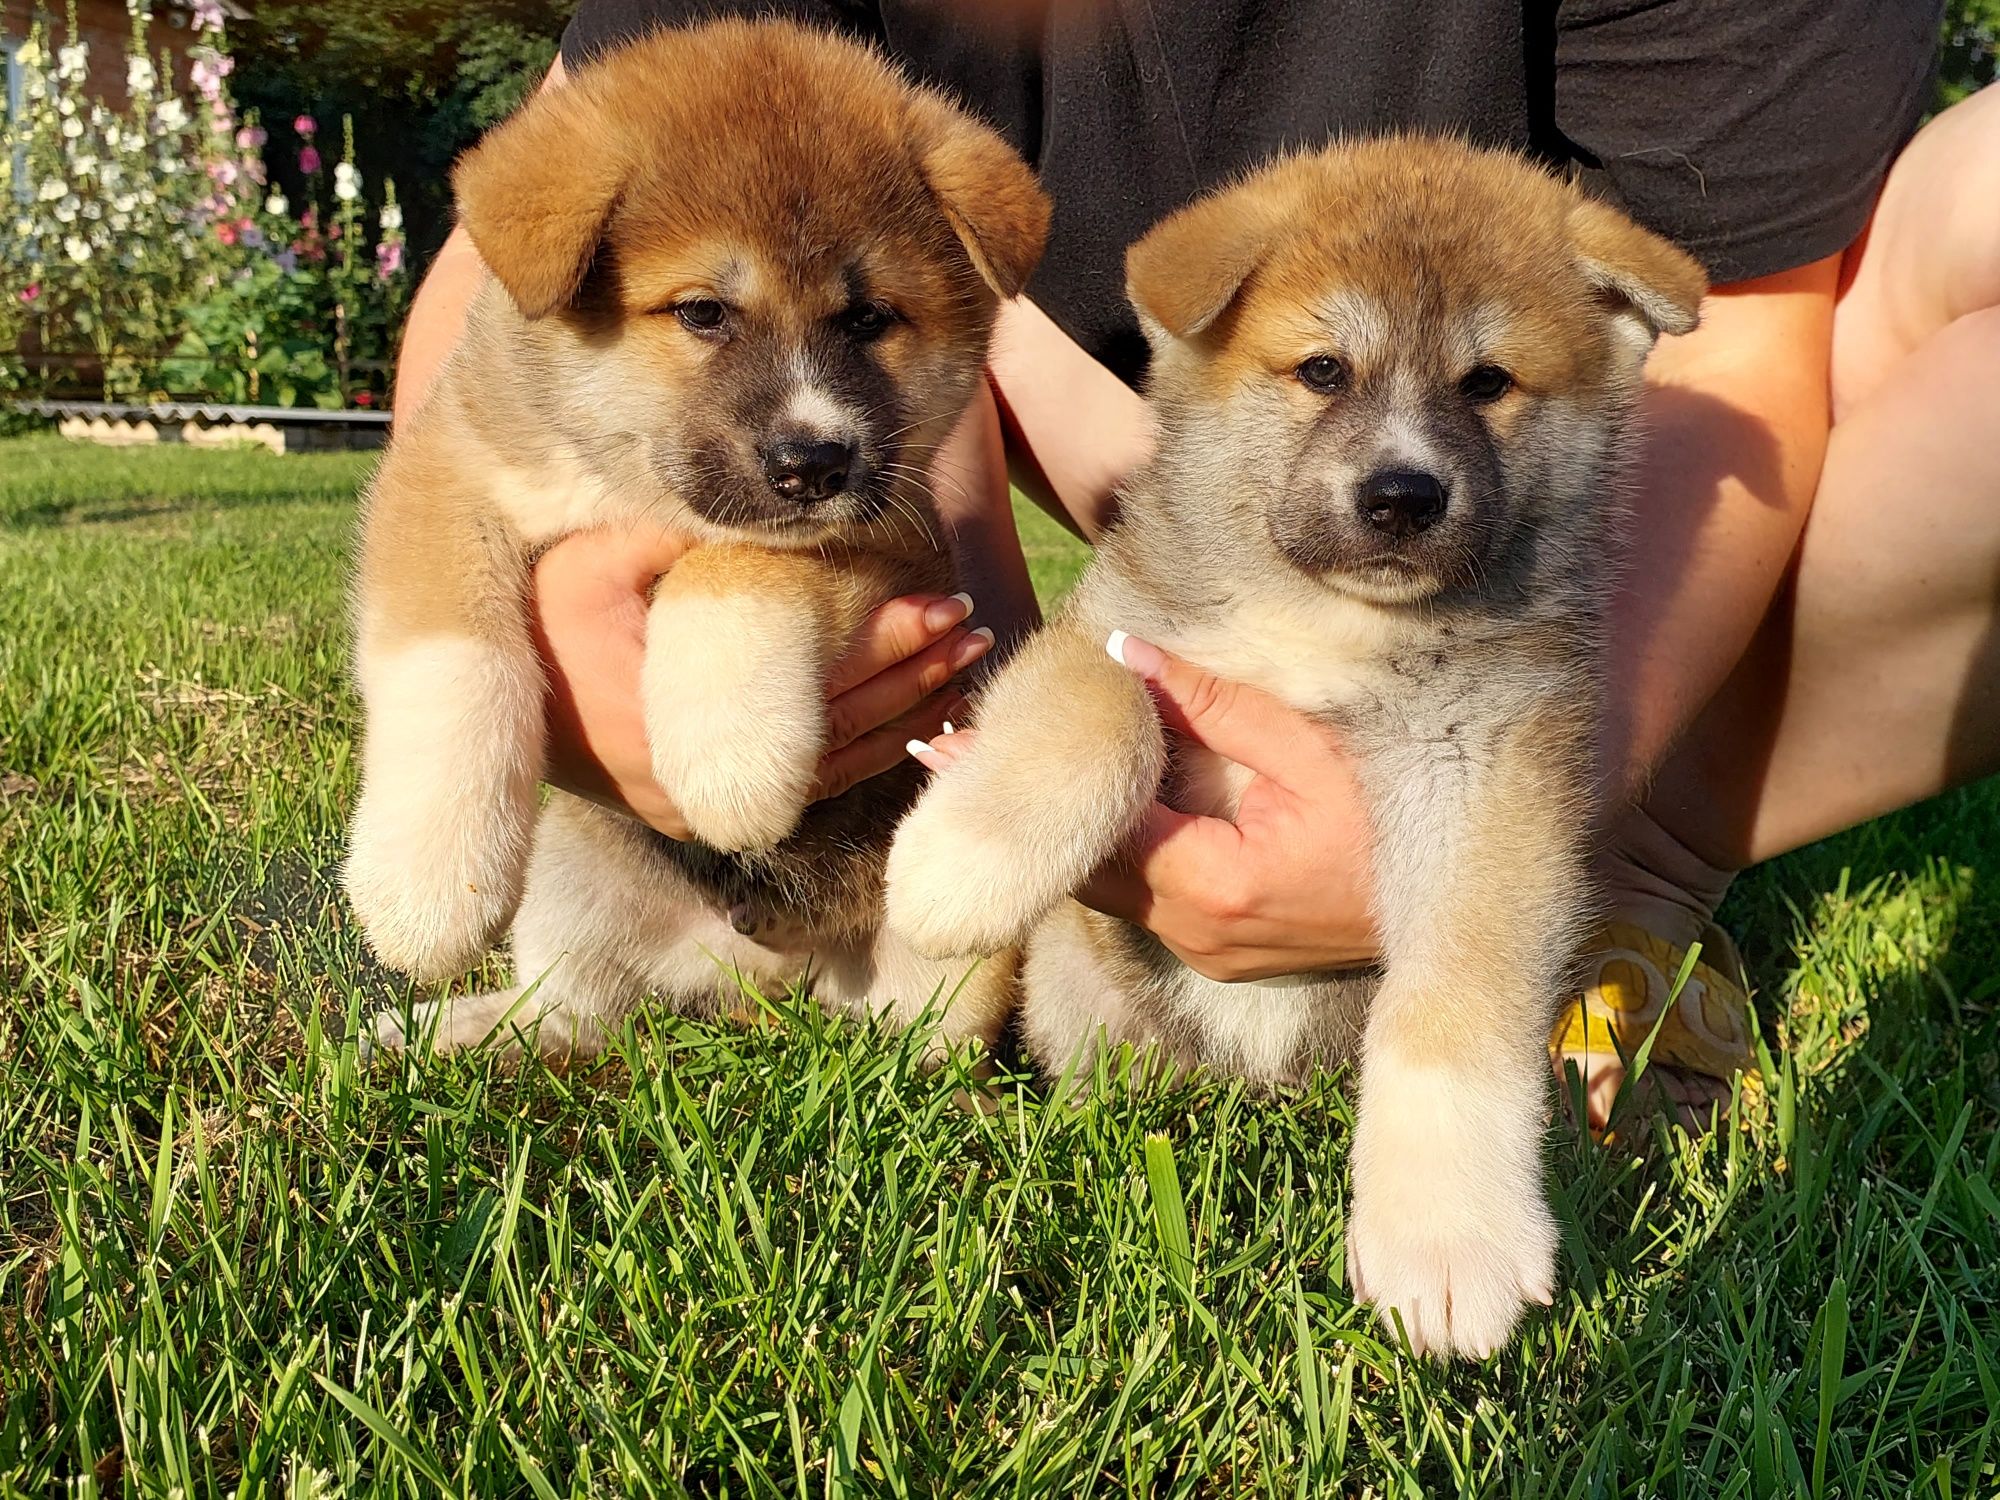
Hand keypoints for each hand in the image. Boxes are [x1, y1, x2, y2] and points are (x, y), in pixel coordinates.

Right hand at [533, 525, 992, 838]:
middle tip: (973, 627)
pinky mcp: (706, 813)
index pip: (804, 683)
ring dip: (904, 716)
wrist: (490, 702)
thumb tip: (763, 502)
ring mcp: (701, 809)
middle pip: (833, 729)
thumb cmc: (537, 617)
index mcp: (665, 719)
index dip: (881, 643)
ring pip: (829, 768)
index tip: (941, 601)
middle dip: (911, 677)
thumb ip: (665, 537)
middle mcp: (690, 782)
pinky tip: (919, 713)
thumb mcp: (586, 562)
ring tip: (965, 663)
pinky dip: (868, 749)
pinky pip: (806, 788)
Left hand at [909, 633, 1378, 979]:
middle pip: (1077, 865)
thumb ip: (1218, 705)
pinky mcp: (1220, 946)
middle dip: (1012, 810)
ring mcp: (1207, 948)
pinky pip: (1140, 892)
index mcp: (1211, 887)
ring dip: (1051, 829)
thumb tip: (1128, 648)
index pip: (1090, 829)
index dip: (1019, 784)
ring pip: (1103, 884)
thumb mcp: (1314, 748)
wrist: (1465, 917)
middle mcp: (1195, 932)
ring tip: (976, 771)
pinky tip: (1072, 805)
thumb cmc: (1396, 822)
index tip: (952, 743)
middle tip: (938, 750)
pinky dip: (1099, 846)